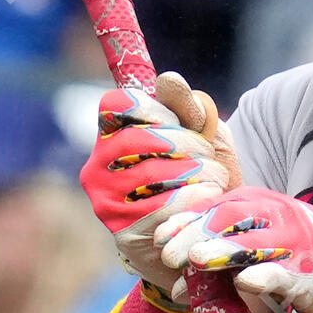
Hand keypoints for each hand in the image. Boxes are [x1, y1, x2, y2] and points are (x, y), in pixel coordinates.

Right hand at [81, 71, 240, 295]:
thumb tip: (169, 79)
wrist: (209, 233)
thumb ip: (188, 109)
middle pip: (136, 139)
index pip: (116, 105)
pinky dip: (194, 199)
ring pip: (150, 173)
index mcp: (113, 136)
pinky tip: (209, 199)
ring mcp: (106, 200)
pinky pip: (162, 207)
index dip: (153, 108)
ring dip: (195, 172)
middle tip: (207, 154)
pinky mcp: (123, 231)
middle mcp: (98, 167)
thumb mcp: (204, 136)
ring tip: (215, 178)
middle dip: (183, 142)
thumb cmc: (203, 176)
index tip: (182, 120)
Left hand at [156, 189, 312, 312]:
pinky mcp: (310, 276)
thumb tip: (180, 257)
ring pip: (255, 245)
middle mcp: (280, 220)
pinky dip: (266, 276)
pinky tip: (246, 281)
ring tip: (194, 261)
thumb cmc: (302, 258)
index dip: (187, 219)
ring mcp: (296, 247)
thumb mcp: (266, 242)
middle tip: (168, 255)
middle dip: (196, 235)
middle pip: (232, 220)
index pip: (219, 206)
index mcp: (266, 208)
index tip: (160, 236)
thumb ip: (229, 244)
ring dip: (223, 251)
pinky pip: (285, 274)